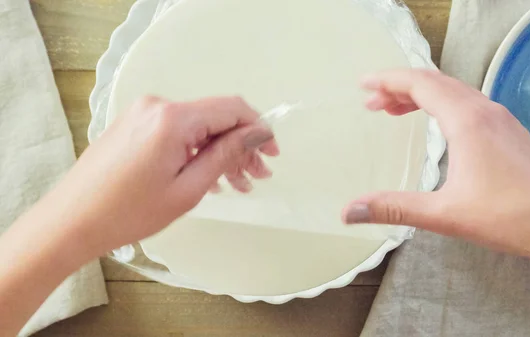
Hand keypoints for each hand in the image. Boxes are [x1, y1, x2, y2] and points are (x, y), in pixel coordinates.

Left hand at [42, 96, 277, 255]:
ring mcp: (143, 113)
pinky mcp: (134, 125)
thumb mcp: (188, 188)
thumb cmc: (128, 211)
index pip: (232, 108)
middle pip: (215, 118)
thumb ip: (226, 154)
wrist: (71, 221)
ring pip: (197, 127)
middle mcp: (158, 106)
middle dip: (240, 146)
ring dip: (220, 151)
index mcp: (172, 118)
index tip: (272, 154)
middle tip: (257, 177)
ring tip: (236, 184)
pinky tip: (207, 175)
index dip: (258, 129)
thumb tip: (257, 133)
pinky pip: (177, 131)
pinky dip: (196, 150)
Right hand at [342, 69, 529, 266]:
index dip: (388, 80)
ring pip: (454, 91)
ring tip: (395, 111)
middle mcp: (485, 111)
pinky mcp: (511, 131)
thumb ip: (394, 208)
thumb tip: (349, 210)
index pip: (420, 84)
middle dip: (399, 88)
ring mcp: (502, 119)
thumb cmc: (507, 218)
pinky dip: (443, 105)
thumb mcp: (443, 214)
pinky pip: (470, 103)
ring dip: (422, 95)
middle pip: (435, 82)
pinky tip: (438, 125)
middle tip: (372, 104)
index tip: (363, 85)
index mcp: (467, 121)